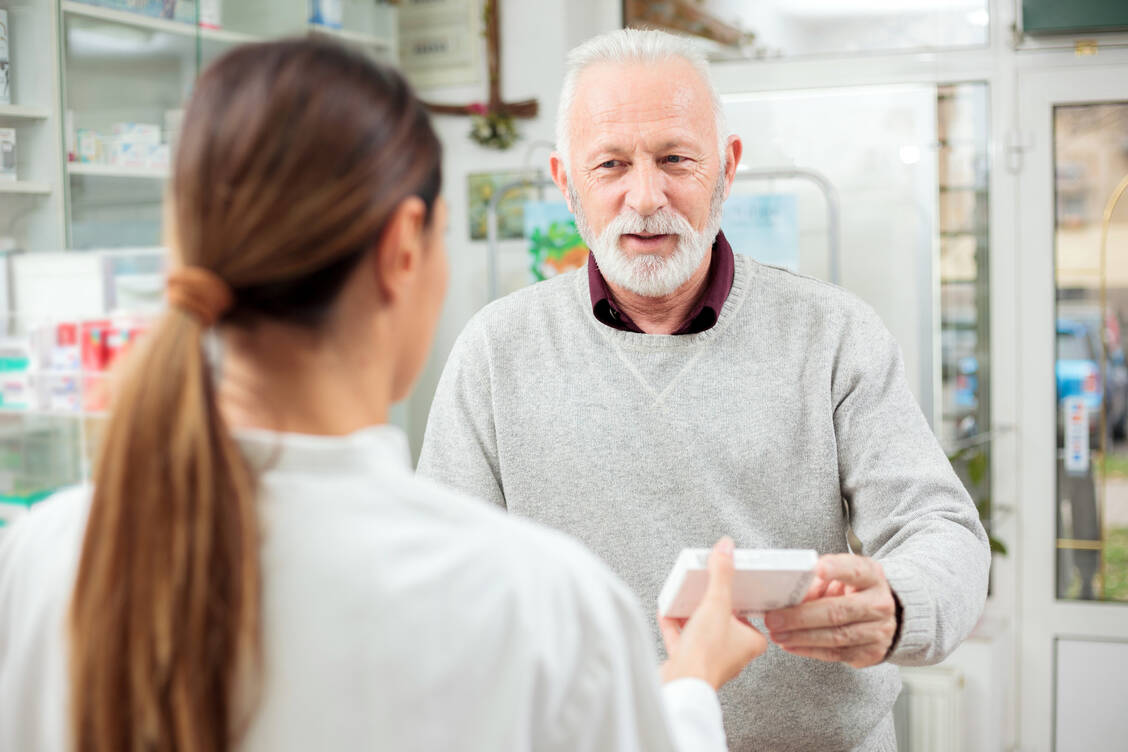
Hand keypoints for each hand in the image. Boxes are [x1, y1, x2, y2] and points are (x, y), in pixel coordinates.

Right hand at [658, 537, 767, 688]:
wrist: (681, 683)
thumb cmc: (707, 653)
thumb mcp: (716, 603)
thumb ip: (721, 574)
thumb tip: (726, 548)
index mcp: (750, 642)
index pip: (749, 615)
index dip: (738, 598)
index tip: (728, 583)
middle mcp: (732, 653)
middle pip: (722, 620)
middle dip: (709, 603)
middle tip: (702, 585)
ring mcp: (709, 659)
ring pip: (701, 630)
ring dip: (690, 613)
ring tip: (682, 595)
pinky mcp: (688, 663)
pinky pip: (682, 640)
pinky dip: (674, 625)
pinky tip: (665, 610)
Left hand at [764, 553, 896, 668]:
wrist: (883, 616)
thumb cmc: (853, 591)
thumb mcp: (840, 577)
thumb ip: (817, 582)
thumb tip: (787, 595)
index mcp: (871, 576)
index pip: (854, 570)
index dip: (836, 569)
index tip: (816, 569)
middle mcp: (879, 604)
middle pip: (838, 611)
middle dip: (801, 616)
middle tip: (773, 618)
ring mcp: (878, 631)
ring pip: (836, 636)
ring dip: (801, 637)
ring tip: (777, 634)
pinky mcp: (871, 653)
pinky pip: (836, 654)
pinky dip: (809, 650)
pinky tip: (790, 645)